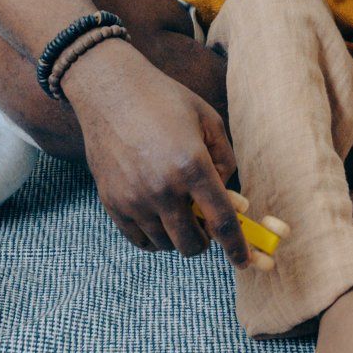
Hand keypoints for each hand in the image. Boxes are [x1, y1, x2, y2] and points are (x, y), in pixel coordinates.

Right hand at [63, 39, 251, 267]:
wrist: (108, 90)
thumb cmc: (163, 99)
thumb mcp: (207, 119)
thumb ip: (225, 159)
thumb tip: (230, 196)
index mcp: (192, 166)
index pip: (222, 222)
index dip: (238, 247)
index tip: (244, 262)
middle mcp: (162, 188)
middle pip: (192, 244)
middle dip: (206, 240)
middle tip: (205, 223)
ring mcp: (134, 198)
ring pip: (166, 245)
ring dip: (179, 236)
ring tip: (179, 212)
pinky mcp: (112, 202)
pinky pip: (139, 240)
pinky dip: (154, 237)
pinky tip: (158, 218)